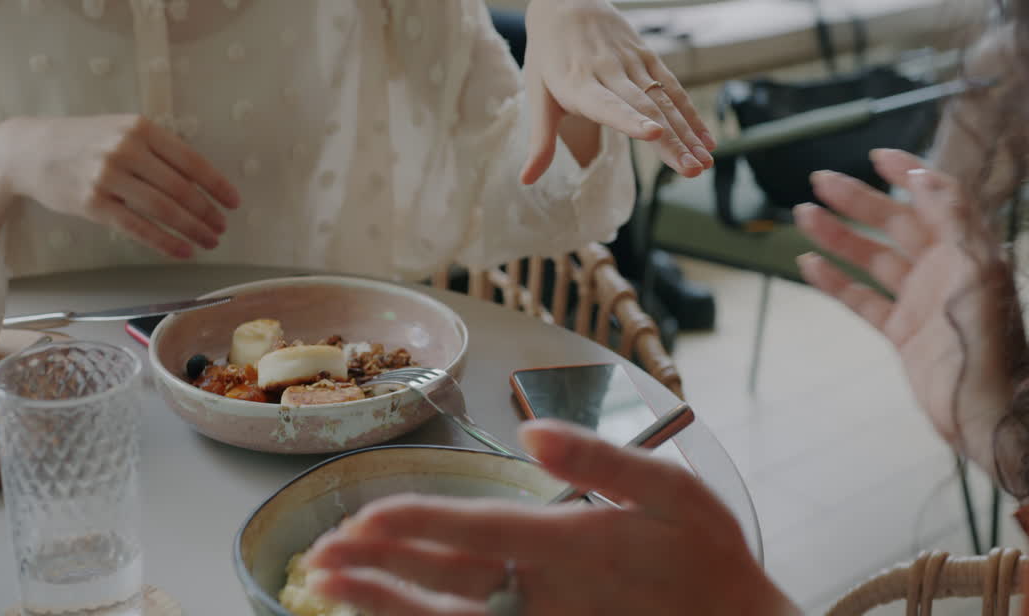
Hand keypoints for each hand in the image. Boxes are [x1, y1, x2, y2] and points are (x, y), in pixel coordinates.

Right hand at [0, 115, 239, 258]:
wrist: (29, 149)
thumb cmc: (84, 141)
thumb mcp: (122, 129)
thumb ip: (158, 149)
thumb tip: (201, 181)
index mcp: (141, 128)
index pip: (191, 161)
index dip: (217, 185)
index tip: (233, 203)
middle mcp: (126, 150)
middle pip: (180, 188)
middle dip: (207, 212)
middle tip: (222, 228)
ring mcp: (107, 177)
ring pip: (162, 209)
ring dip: (192, 229)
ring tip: (209, 241)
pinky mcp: (92, 203)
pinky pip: (137, 227)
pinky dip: (165, 242)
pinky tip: (182, 250)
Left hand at [302, 421, 796, 615]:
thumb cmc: (709, 561)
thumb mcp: (675, 493)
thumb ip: (603, 461)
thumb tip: (533, 431)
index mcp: (575, 548)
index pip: (478, 533)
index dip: (416, 524)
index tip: (363, 516)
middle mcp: (549, 596)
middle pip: (445, 583)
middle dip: (378, 567)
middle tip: (319, 553)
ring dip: (385, 607)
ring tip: (327, 589)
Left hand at [520, 0, 713, 184]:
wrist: (567, 5)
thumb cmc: (548, 59)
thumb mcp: (538, 98)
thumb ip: (540, 142)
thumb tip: (525, 181)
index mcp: (577, 84)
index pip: (607, 105)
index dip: (629, 120)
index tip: (653, 134)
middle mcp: (607, 71)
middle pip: (644, 108)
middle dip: (670, 141)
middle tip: (692, 170)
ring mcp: (631, 62)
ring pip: (663, 100)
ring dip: (687, 132)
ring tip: (704, 162)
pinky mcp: (647, 57)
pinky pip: (673, 87)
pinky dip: (691, 114)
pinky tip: (706, 139)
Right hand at [794, 149, 1024, 479]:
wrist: (987, 412)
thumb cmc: (990, 343)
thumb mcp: (978, 272)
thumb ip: (954, 221)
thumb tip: (925, 176)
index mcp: (970, 250)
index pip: (938, 198)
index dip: (909, 174)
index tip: (876, 156)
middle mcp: (945, 270)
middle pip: (896, 223)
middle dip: (859, 200)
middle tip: (821, 181)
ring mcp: (921, 301)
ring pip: (873, 258)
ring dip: (839, 236)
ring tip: (804, 215)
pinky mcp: (902, 333)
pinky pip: (862, 299)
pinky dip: (835, 281)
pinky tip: (808, 264)